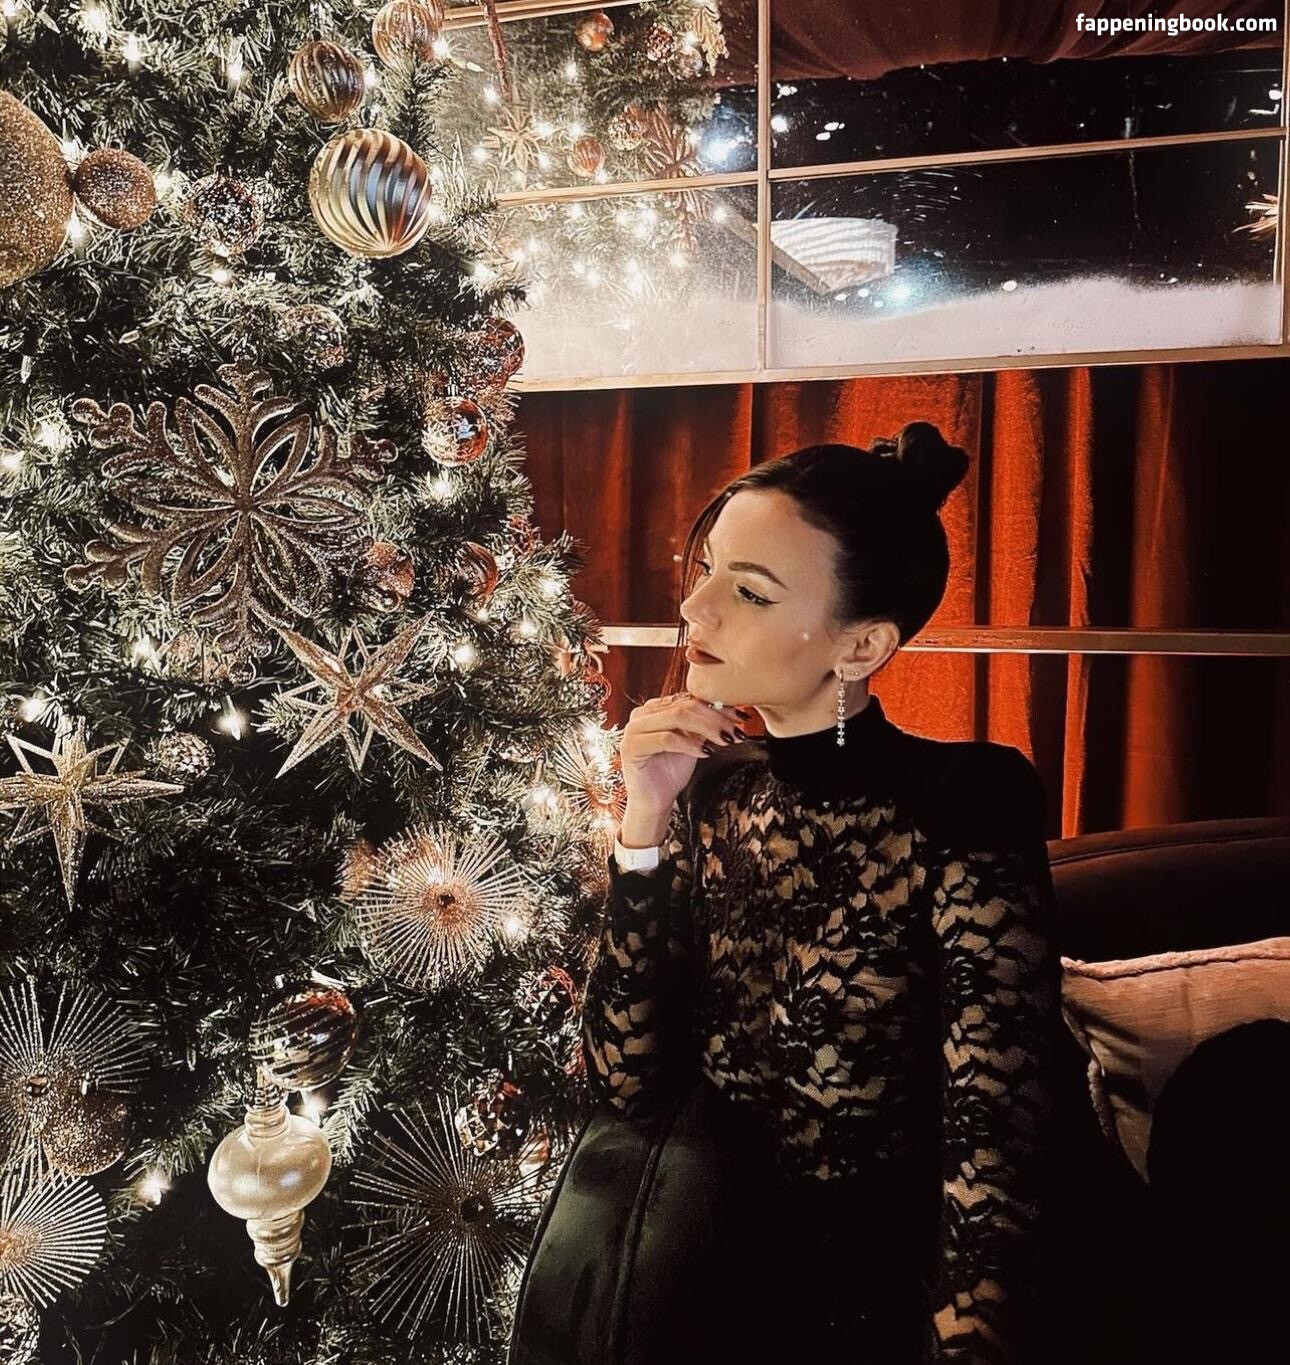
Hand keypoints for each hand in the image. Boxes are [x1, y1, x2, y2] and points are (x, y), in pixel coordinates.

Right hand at [617, 691, 754, 841]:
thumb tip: (732, 712)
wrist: (653, 801)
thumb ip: (704, 725)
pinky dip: (690, 744)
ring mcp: (634, 729)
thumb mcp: (693, 742)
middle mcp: (641, 714)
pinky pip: (666, 739)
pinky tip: (706, 752)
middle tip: (736, 730)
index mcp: (655, 709)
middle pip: (684, 705)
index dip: (717, 706)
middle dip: (715, 717)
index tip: (740, 716)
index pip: (689, 698)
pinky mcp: (631, 747)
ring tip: (725, 740)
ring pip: (677, 717)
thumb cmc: (671, 772)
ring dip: (707, 728)